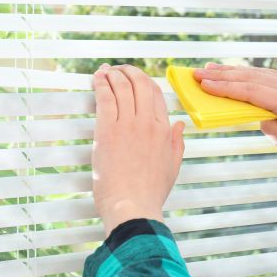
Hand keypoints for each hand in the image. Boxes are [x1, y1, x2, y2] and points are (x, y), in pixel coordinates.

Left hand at [92, 64, 185, 235]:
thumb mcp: (172, 167)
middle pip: (140, 84)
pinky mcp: (107, 130)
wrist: (133, 207)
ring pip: (122, 87)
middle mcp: (148, 123)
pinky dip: (101, 83)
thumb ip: (176, 143)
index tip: (134, 79)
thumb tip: (179, 125)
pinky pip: (105, 97)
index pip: (156, 95)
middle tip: (119, 69)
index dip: (144, 82)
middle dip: (129, 72)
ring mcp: (128, 124)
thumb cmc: (149, 193)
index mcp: (164, 131)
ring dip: (113, 74)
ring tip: (105, 71)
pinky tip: (97, 77)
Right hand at [193, 63, 276, 193]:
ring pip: (258, 74)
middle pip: (252, 78)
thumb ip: (276, 132)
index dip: (226, 87)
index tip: (204, 84)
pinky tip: (234, 73)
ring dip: (232, 71)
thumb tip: (258, 117)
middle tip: (197, 73)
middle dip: (222, 75)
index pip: (253, 92)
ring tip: (209, 69)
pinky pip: (267, 76)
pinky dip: (248, 73)